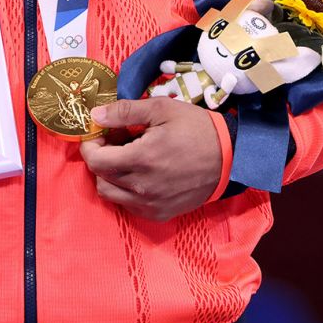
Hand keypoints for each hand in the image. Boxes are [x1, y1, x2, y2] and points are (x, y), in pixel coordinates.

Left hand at [78, 98, 222, 222]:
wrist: (230, 158)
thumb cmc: (196, 129)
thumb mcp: (162, 109)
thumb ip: (125, 112)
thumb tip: (94, 116)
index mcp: (142, 159)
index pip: (95, 160)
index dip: (91, 145)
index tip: (101, 133)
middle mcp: (142, 187)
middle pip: (100, 177)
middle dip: (100, 157)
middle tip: (116, 141)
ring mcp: (151, 204)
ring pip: (110, 194)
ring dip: (110, 175)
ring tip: (127, 158)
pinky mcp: (159, 213)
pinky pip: (128, 205)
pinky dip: (125, 190)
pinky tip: (140, 174)